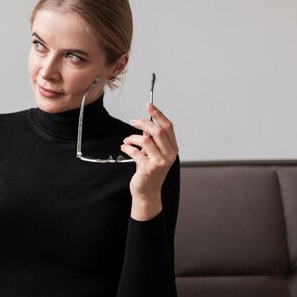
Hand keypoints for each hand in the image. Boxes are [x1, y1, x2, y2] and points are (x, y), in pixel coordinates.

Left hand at [120, 103, 178, 219]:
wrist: (147, 191)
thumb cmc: (149, 170)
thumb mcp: (153, 153)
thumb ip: (152, 139)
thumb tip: (145, 123)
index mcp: (172, 148)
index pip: (168, 127)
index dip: (158, 114)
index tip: (149, 105)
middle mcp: (169, 155)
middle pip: (158, 131)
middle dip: (143, 123)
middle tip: (132, 121)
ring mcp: (160, 162)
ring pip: (145, 140)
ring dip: (132, 137)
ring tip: (126, 140)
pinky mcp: (149, 169)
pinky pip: (135, 152)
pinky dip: (127, 147)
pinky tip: (124, 147)